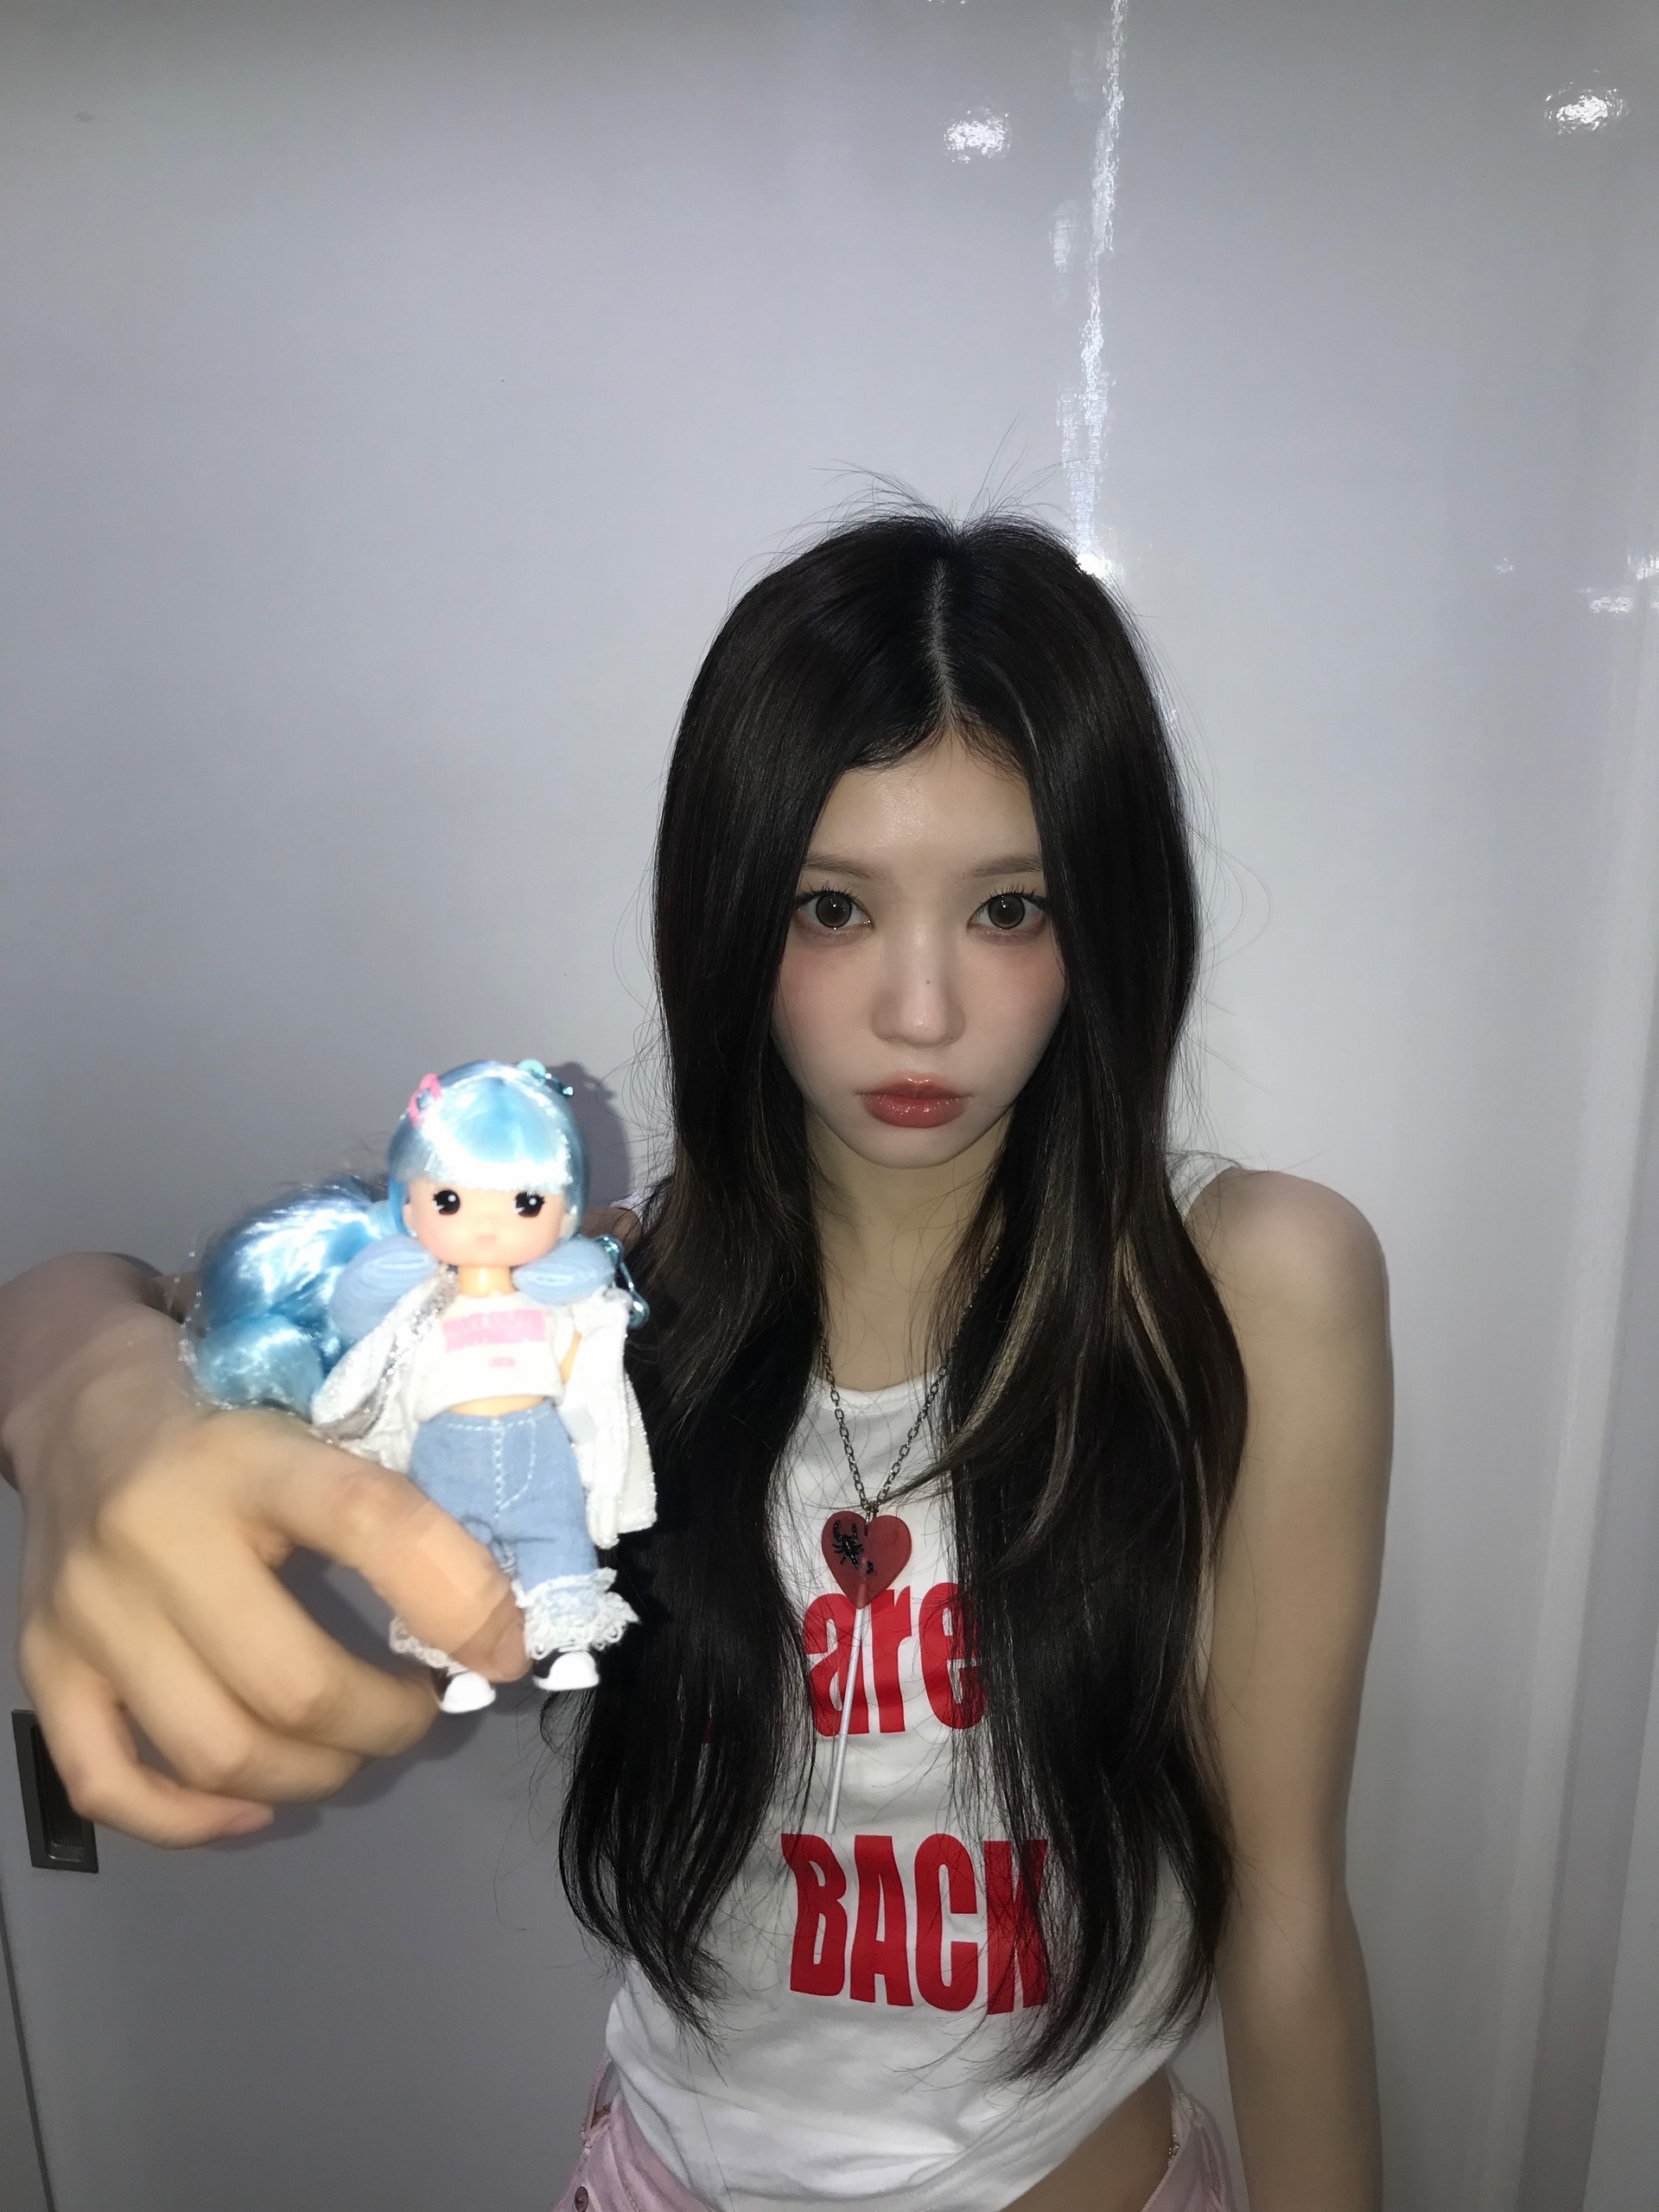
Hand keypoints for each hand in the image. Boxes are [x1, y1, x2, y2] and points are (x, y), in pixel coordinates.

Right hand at [9, 1304, 527, 1846]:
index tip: (506, 1649)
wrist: (83, 1407)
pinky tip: (255, 1800)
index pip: (368, 1521)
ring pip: (215, 1750)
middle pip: (292, 1683)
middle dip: (387, 1721)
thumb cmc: (229, 1420)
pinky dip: (193, 1818)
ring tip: (353, 1746)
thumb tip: (497, 1624)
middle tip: (422, 1707)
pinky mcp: (43, 1664)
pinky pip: (110, 1784)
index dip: (458, 1599)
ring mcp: (90, 1610)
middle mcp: (156, 1534)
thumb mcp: (315, 1426)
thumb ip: (396, 1510)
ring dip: (313, 1774)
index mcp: (248, 1456)